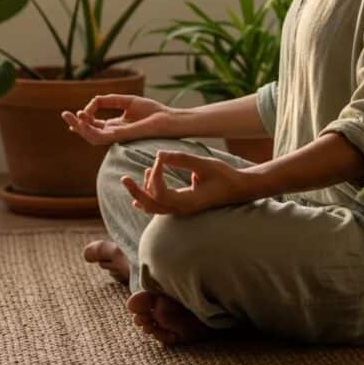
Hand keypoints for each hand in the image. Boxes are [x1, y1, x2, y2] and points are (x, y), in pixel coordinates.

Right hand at [61, 94, 176, 144]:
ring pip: (92, 136)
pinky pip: (101, 136)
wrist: (169, 119)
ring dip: (79, 127)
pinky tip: (82, 121)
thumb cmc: (153, 111)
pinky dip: (89, 129)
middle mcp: (115, 133)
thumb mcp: (128, 101)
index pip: (95, 125)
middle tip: (64, 115)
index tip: (80, 110)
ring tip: (71, 117)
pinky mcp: (121, 136)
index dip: (84, 119)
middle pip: (90, 131)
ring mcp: (117, 136)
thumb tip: (93, 101)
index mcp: (116, 126)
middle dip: (76, 124)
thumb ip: (110, 100)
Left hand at [121, 150, 257, 215]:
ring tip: (143, 174)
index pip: (160, 192)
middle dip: (136, 191)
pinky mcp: (183, 206)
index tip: (160, 158)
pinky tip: (140, 196)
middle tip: (124, 178)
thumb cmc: (225, 176)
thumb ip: (181, 159)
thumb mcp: (204, 164)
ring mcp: (182, 210)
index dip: (156, 175)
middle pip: (150, 206)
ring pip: (154, 208)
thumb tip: (158, 154)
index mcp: (187, 201)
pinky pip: (160, 208)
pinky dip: (149, 201)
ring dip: (143, 193)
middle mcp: (181, 209)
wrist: (239, 189)